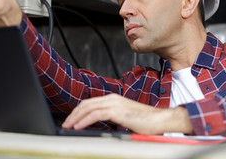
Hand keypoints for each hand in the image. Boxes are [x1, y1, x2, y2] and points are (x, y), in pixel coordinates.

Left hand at [62, 94, 192, 134]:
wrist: (160, 120)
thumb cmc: (146, 121)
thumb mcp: (125, 117)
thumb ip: (112, 117)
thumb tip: (99, 124)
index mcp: (113, 99)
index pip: (90, 103)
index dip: (78, 111)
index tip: (71, 119)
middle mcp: (112, 98)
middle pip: (86, 104)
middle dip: (73, 114)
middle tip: (65, 123)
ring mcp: (114, 103)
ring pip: (88, 108)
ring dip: (76, 118)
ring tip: (68, 126)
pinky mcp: (117, 111)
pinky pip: (95, 115)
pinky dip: (84, 120)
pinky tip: (78, 126)